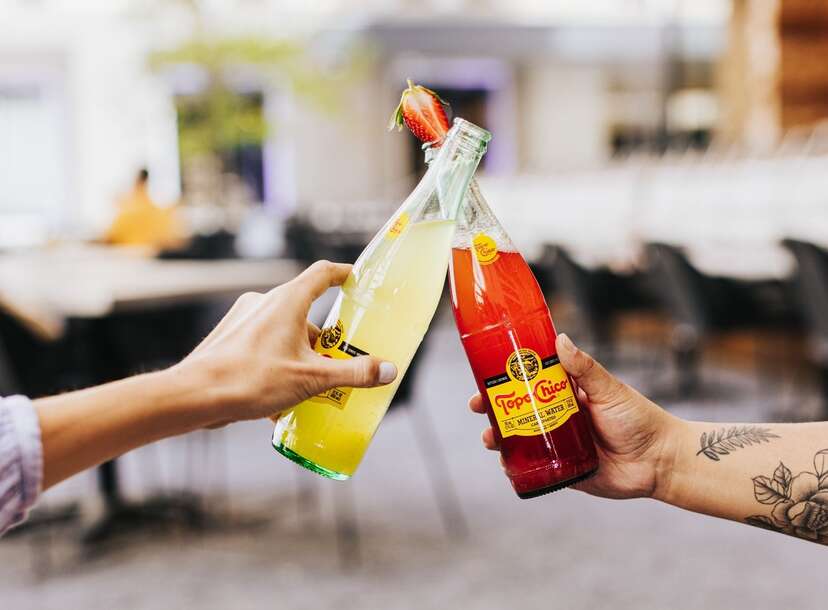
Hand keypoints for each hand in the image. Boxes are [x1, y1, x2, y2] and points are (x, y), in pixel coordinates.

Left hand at [174, 260, 397, 426]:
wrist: (194, 396)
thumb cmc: (251, 380)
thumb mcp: (312, 379)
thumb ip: (353, 373)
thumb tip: (388, 370)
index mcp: (287, 301)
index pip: (322, 273)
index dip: (344, 273)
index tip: (358, 279)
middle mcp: (264, 302)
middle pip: (305, 311)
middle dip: (323, 340)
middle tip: (338, 362)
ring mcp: (243, 319)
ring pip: (284, 332)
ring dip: (300, 356)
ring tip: (308, 389)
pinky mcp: (229, 338)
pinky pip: (263, 345)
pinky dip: (277, 364)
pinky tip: (280, 398)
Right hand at [469, 334, 680, 499]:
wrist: (659, 461)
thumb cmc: (639, 419)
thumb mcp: (609, 389)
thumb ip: (584, 367)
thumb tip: (560, 338)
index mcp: (567, 395)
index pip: (528, 383)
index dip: (504, 379)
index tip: (484, 374)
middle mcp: (558, 418)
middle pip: (516, 411)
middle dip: (493, 409)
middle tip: (478, 406)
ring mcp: (558, 445)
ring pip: (520, 439)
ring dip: (498, 437)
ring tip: (490, 438)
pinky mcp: (563, 470)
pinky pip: (534, 468)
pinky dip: (515, 466)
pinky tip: (505, 463)